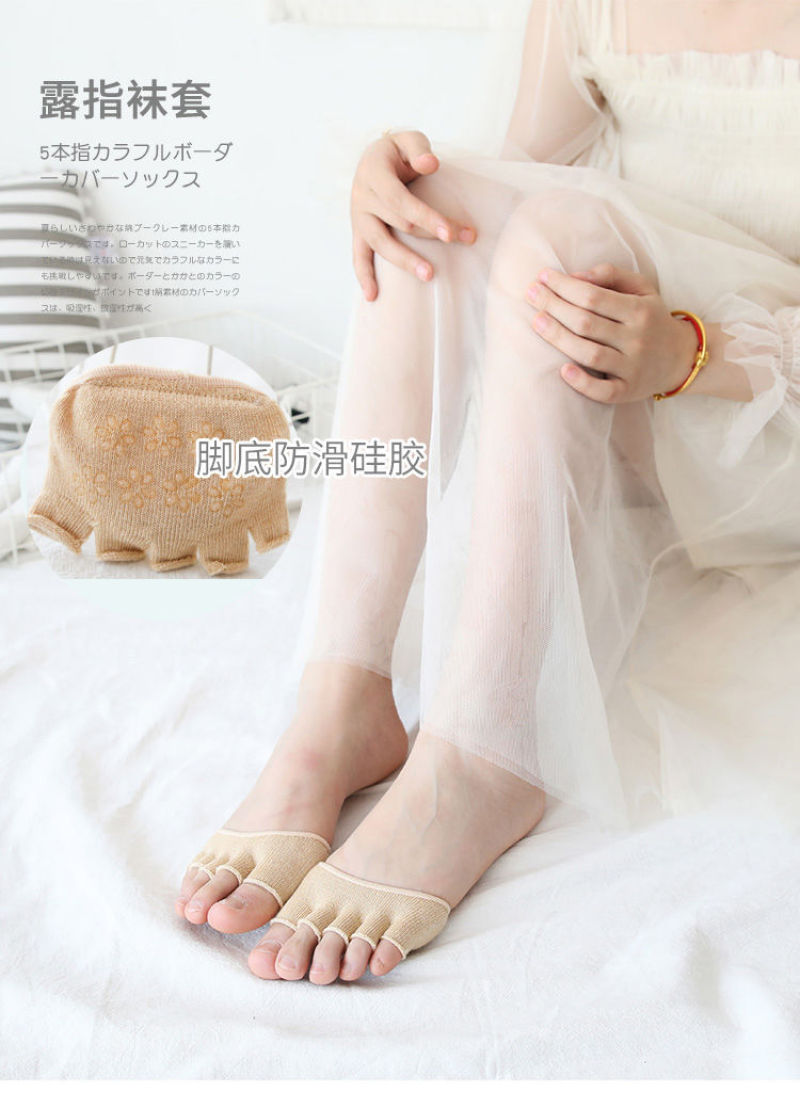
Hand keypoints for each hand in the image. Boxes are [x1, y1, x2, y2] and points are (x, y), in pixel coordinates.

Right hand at [350, 129, 476, 300]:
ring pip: (381, 244)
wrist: (374, 159)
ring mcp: (358, 217)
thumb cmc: (398, 152)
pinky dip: (363, 276)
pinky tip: (372, 297)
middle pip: (398, 223)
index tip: (450, 233)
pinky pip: (358, 256)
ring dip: (405, 261)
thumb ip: (418, 149)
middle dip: (432, 234)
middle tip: (463, 241)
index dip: (426, 217)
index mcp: (373, 172)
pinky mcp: (358, 231)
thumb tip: (431, 164)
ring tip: (430, 275)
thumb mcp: (408, 140)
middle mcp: (361, 196)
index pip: (401, 200)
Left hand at [525, 263, 699, 402]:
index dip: (564, 286)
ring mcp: (632, 367)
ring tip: (536, 322)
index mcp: (639, 310)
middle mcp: (637, 339)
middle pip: (586, 323)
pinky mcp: (628, 391)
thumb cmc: (651, 318)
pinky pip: (603, 391)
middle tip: (530, 294)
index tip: (542, 277)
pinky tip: (562, 370)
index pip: (592, 296)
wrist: (681, 358)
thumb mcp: (642, 289)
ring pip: (589, 354)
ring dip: (558, 338)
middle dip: (554, 306)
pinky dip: (582, 383)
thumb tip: (576, 276)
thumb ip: (611, 276)